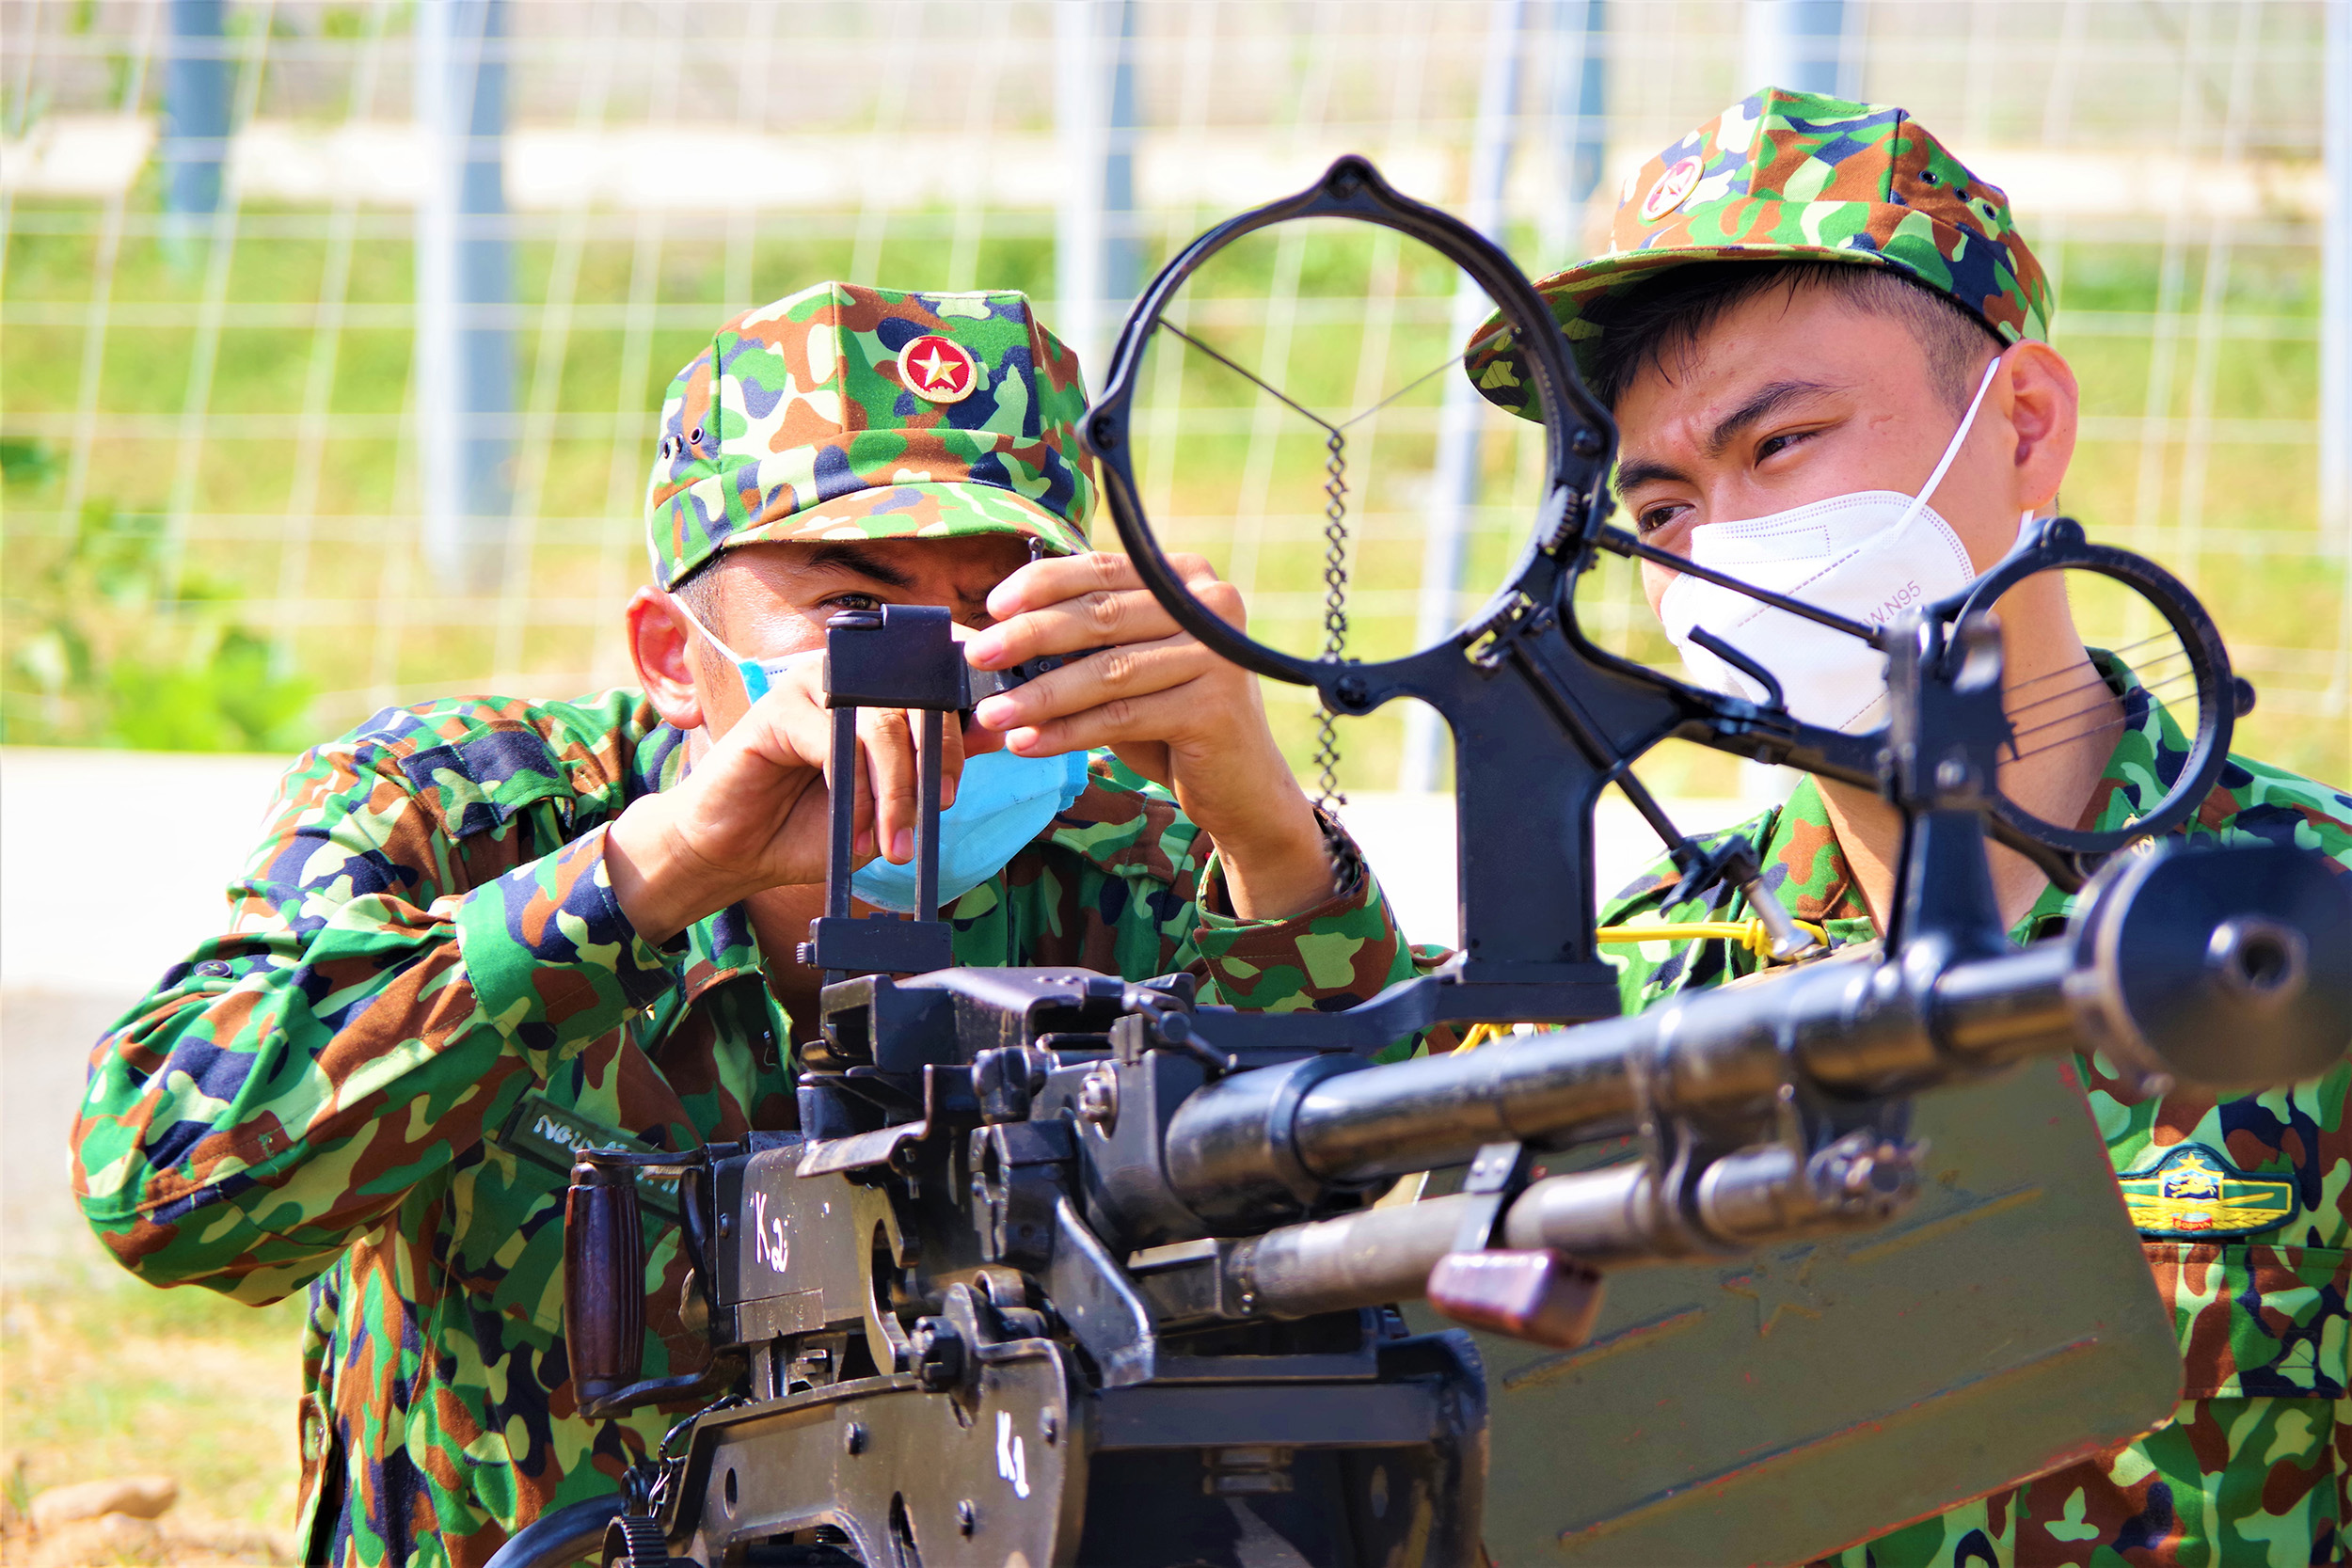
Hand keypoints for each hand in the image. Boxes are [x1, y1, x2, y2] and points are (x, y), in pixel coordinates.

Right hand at [605, 658, 989, 943]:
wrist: (741, 854)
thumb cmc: (814, 825)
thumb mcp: (890, 801)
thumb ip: (933, 765)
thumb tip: (994, 731)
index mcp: (877, 688)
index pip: (937, 667)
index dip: (971, 687)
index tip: (997, 727)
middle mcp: (847, 673)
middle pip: (920, 697)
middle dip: (939, 758)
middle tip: (939, 807)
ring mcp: (811, 683)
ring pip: (883, 724)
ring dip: (896, 790)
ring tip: (895, 842)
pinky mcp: (777, 706)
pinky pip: (836, 740)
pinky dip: (853, 790)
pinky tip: (853, 828)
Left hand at [964, 552, 1334, 920]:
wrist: (1240, 785)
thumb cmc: (1170, 718)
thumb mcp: (1126, 667)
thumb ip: (1080, 644)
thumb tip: (993, 640)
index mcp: (1187, 577)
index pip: (1102, 568)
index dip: (1042, 584)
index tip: (992, 607)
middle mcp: (1212, 605)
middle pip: (1101, 616)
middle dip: (1029, 636)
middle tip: (977, 656)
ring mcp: (1218, 655)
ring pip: (1106, 671)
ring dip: (1039, 694)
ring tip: (991, 714)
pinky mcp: (1215, 707)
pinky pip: (1122, 717)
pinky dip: (1067, 732)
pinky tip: (1027, 744)